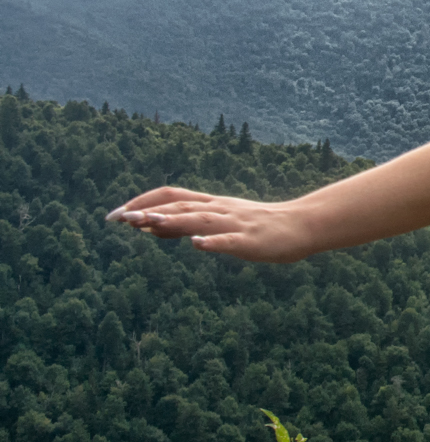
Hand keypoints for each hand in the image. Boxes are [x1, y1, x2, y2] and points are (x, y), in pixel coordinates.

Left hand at [107, 186, 313, 262]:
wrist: (302, 225)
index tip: (115, 215)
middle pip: (181, 206)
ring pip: (201, 219)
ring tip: (147, 223)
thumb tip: (148, 227)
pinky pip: (231, 241)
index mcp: (212, 206)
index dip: (143, 201)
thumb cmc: (259, 228)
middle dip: (149, 211)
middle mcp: (220, 210)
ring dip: (173, 221)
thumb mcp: (217, 224)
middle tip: (120, 218)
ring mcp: (236, 225)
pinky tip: (198, 245)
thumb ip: (184, 225)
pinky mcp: (251, 241)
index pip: (172, 196)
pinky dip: (214, 241)